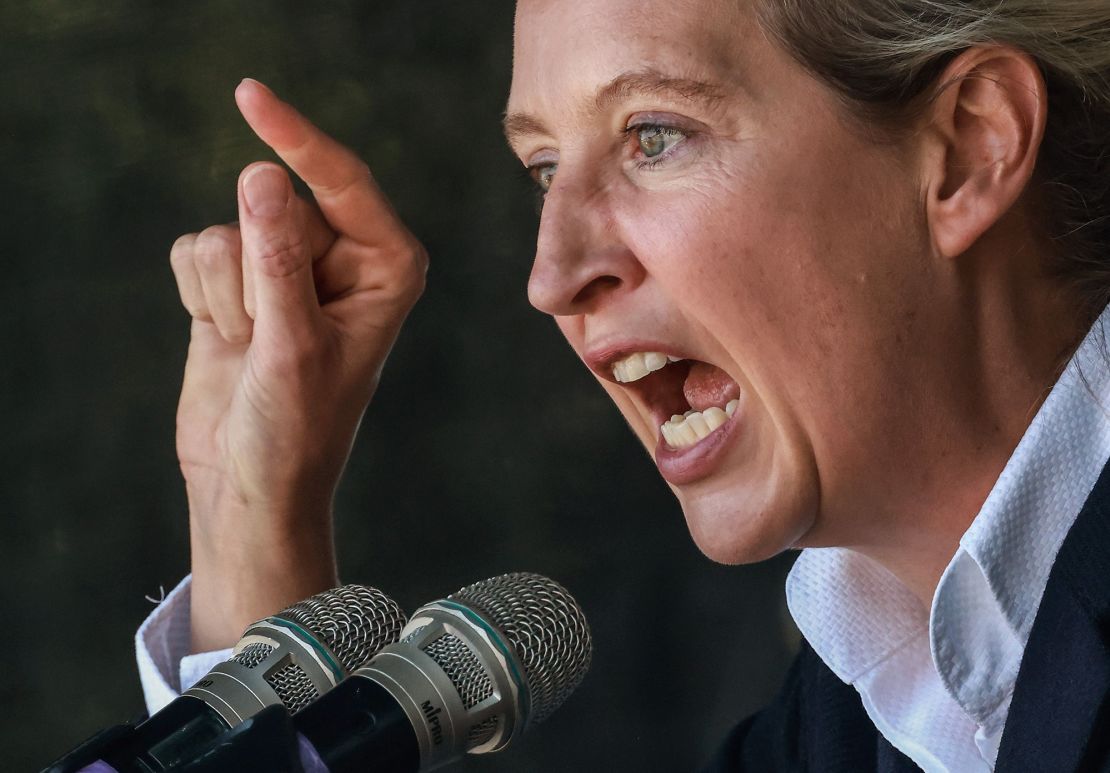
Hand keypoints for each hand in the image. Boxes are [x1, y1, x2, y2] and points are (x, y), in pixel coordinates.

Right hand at [169, 79, 425, 650]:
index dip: (296, 140)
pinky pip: (193, 248)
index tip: (250, 98)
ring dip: (226, 293)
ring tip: (251, 346)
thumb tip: (262, 174)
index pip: (342, 182)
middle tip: (269, 337)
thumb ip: (279, 261)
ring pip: (227, 228)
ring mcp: (287, 265)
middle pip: (274, 206)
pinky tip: (224, 337)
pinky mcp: (239, 278)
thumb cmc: (296, 430)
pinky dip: (197, 294)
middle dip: (256, 272)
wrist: (252, 483)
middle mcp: (343, 256)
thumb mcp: (293, 346)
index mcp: (388, 265)